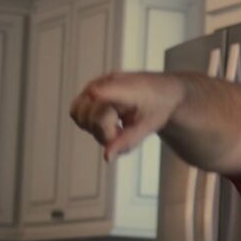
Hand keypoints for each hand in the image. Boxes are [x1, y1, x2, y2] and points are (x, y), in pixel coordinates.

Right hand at [69, 72, 183, 160]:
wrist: (163, 90)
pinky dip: (90, 123)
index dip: (96, 93)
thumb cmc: (158, 106)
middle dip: (104, 134)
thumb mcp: (149, 126)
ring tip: (117, 127)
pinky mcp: (88, 91)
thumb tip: (107, 157)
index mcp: (126, 88)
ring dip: (95, 129)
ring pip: (78, 116)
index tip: (93, 93)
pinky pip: (77, 113)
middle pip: (89, 118)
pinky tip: (110, 122)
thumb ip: (128, 141)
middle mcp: (105, 83)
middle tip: (123, 133)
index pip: (105, 90)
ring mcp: (94, 85)